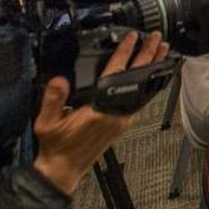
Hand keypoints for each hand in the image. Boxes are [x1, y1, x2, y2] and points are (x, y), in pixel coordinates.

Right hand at [32, 31, 168, 194]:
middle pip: (137, 79)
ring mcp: (123, 119)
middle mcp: (117, 114)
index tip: (132, 38)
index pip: (116, 75)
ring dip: (152, 68)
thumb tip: (59, 80)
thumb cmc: (56, 147)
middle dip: (148, 56)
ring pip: (143, 88)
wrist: (64, 170)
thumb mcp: (46, 123)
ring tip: (161, 50)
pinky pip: (140, 98)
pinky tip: (151, 74)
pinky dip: (147, 82)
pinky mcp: (123, 123)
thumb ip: (52, 100)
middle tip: (157, 38)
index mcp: (100, 110)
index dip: (124, 54)